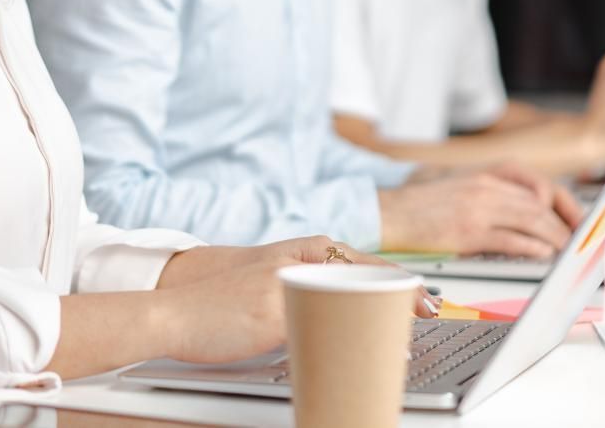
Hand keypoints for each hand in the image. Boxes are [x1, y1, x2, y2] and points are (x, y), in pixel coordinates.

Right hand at [158, 236, 437, 363]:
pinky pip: (320, 328)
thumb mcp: (272, 281)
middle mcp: (300, 259)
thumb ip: (308, 285)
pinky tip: (364, 356)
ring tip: (403, 345)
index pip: (368, 262)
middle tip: (431, 317)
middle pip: (369, 278)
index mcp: (303, 248)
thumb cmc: (221, 301)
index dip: (404, 283)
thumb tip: (349, 307)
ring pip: (351, 301)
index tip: (430, 302)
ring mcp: (288, 283)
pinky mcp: (273, 311)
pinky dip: (348, 343)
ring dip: (382, 324)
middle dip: (404, 301)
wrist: (173, 308)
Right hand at [379, 165, 581, 257]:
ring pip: (531, 219)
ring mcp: (477, 207)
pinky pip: (510, 238)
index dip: (562, 201)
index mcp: (484, 174)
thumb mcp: (459, 183)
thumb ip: (491, 190)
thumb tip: (527, 208)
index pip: (537, 183)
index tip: (576, 217)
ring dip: (555, 237)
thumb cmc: (419, 204)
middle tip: (578, 241)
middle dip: (565, 223)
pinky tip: (542, 254)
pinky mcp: (467, 231)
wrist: (387, 212)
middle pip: (540, 203)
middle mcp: (485, 186)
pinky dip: (531, 247)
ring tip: (566, 251)